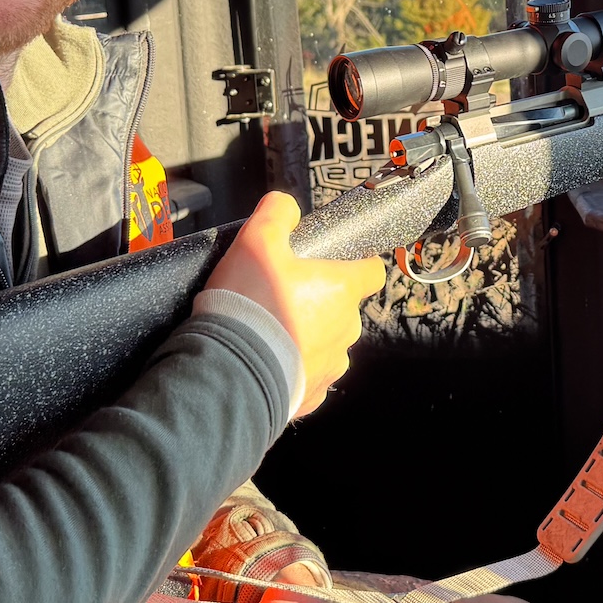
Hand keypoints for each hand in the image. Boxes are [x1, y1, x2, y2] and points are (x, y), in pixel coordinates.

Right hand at [201, 191, 382, 415]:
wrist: (231, 372)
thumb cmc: (250, 305)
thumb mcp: (256, 241)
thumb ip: (276, 214)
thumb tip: (286, 207)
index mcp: (343, 289)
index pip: (371, 270)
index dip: (355, 263)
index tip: (333, 264)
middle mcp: (346, 329)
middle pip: (343, 308)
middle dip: (318, 301)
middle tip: (281, 296)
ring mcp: (332, 365)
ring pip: (326, 343)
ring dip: (305, 337)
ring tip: (268, 332)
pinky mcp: (312, 395)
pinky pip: (307, 376)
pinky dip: (291, 368)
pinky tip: (265, 360)